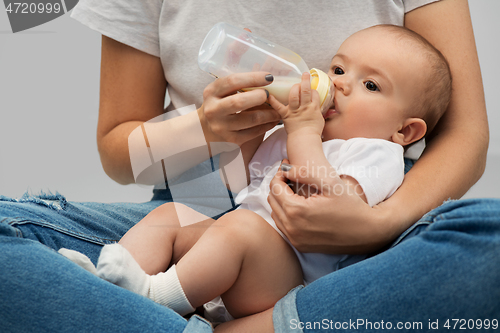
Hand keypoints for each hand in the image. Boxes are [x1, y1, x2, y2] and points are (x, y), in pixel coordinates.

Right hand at [198, 72, 279, 146]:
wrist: (205, 128)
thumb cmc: (219, 103)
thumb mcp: (221, 89)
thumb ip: (238, 79)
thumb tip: (264, 66)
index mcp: (211, 92)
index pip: (232, 81)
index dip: (252, 78)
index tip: (269, 77)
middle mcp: (214, 110)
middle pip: (239, 102)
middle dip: (259, 97)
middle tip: (270, 95)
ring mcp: (222, 126)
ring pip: (250, 119)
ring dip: (268, 113)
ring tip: (278, 109)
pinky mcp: (231, 139)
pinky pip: (253, 132)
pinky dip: (266, 125)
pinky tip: (273, 120)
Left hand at [268, 72, 323, 135]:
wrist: (305, 140)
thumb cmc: (313, 132)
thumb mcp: (320, 120)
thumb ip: (319, 111)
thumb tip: (320, 107)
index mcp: (314, 108)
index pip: (315, 94)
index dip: (313, 89)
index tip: (311, 88)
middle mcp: (304, 107)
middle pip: (305, 91)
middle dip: (305, 81)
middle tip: (305, 75)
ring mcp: (294, 111)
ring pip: (294, 95)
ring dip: (294, 87)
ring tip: (294, 82)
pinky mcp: (286, 115)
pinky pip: (278, 107)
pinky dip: (273, 101)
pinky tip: (268, 94)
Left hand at [268, 159, 396, 253]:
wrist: (367, 233)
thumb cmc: (351, 206)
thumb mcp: (330, 182)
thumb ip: (305, 172)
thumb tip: (285, 167)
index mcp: (296, 211)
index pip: (275, 187)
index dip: (280, 174)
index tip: (289, 169)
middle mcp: (291, 228)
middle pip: (272, 200)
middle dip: (279, 187)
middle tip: (291, 178)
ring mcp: (295, 239)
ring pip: (276, 214)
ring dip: (281, 201)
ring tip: (295, 191)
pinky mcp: (300, 246)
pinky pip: (284, 226)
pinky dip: (286, 215)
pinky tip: (300, 207)